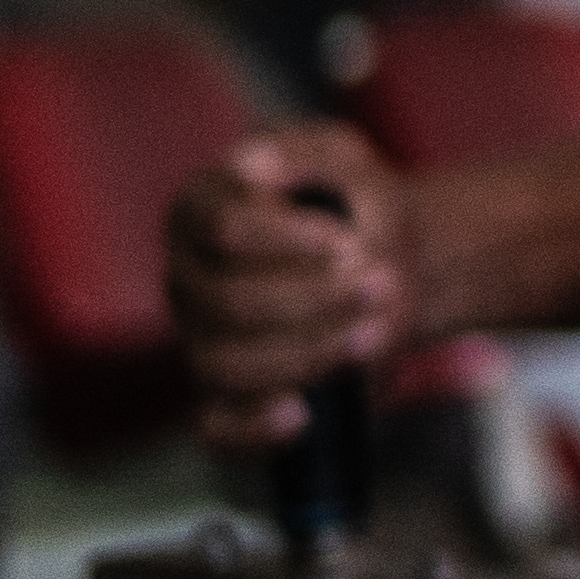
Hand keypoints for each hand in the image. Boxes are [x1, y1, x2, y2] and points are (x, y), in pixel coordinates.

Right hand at [166, 124, 419, 447]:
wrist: (392, 261)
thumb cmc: (357, 205)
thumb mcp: (342, 157)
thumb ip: (301, 149)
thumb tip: (250, 163)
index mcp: (199, 214)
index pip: (221, 230)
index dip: (287, 239)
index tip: (350, 240)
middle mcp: (188, 279)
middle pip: (226, 303)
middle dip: (314, 298)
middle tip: (383, 282)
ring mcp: (202, 339)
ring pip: (226, 364)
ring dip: (309, 352)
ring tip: (376, 330)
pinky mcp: (228, 393)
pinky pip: (217, 428)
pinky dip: (255, 429)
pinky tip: (304, 413)